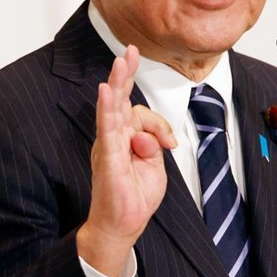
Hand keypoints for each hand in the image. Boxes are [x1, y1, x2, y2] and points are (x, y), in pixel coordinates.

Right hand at [77, 45, 177, 276]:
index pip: (139, 113)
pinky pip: (106, 128)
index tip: (170, 142)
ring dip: (118, 82)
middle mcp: (113, 137)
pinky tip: (106, 91)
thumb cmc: (135, 196)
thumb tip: (149, 135)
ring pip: (112, 107)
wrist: (122, 225)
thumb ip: (154, 143)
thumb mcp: (156, 165)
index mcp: (125, 137)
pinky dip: (106, 108)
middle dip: (126, 73)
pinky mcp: (106, 156)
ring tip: (120, 61)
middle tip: (130, 50)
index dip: (157, 120)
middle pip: (120, 99)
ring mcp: (108, 145)